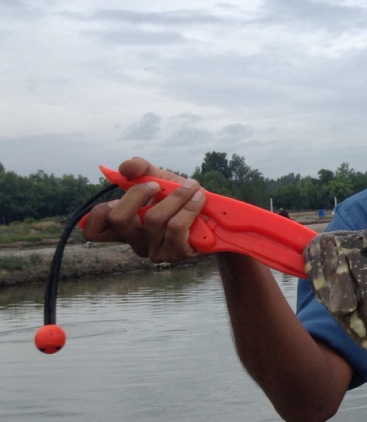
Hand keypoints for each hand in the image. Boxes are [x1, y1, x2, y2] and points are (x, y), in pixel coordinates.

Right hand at [80, 157, 205, 262]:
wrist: (218, 220)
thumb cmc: (182, 200)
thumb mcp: (160, 180)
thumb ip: (141, 169)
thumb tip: (125, 168)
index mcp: (126, 227)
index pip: (93, 232)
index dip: (98, 213)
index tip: (118, 196)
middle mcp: (136, 242)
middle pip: (119, 218)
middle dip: (137, 193)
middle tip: (155, 184)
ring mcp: (156, 251)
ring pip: (154, 219)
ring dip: (176, 196)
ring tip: (192, 187)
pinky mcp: (176, 254)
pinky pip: (176, 227)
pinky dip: (189, 207)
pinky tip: (199, 198)